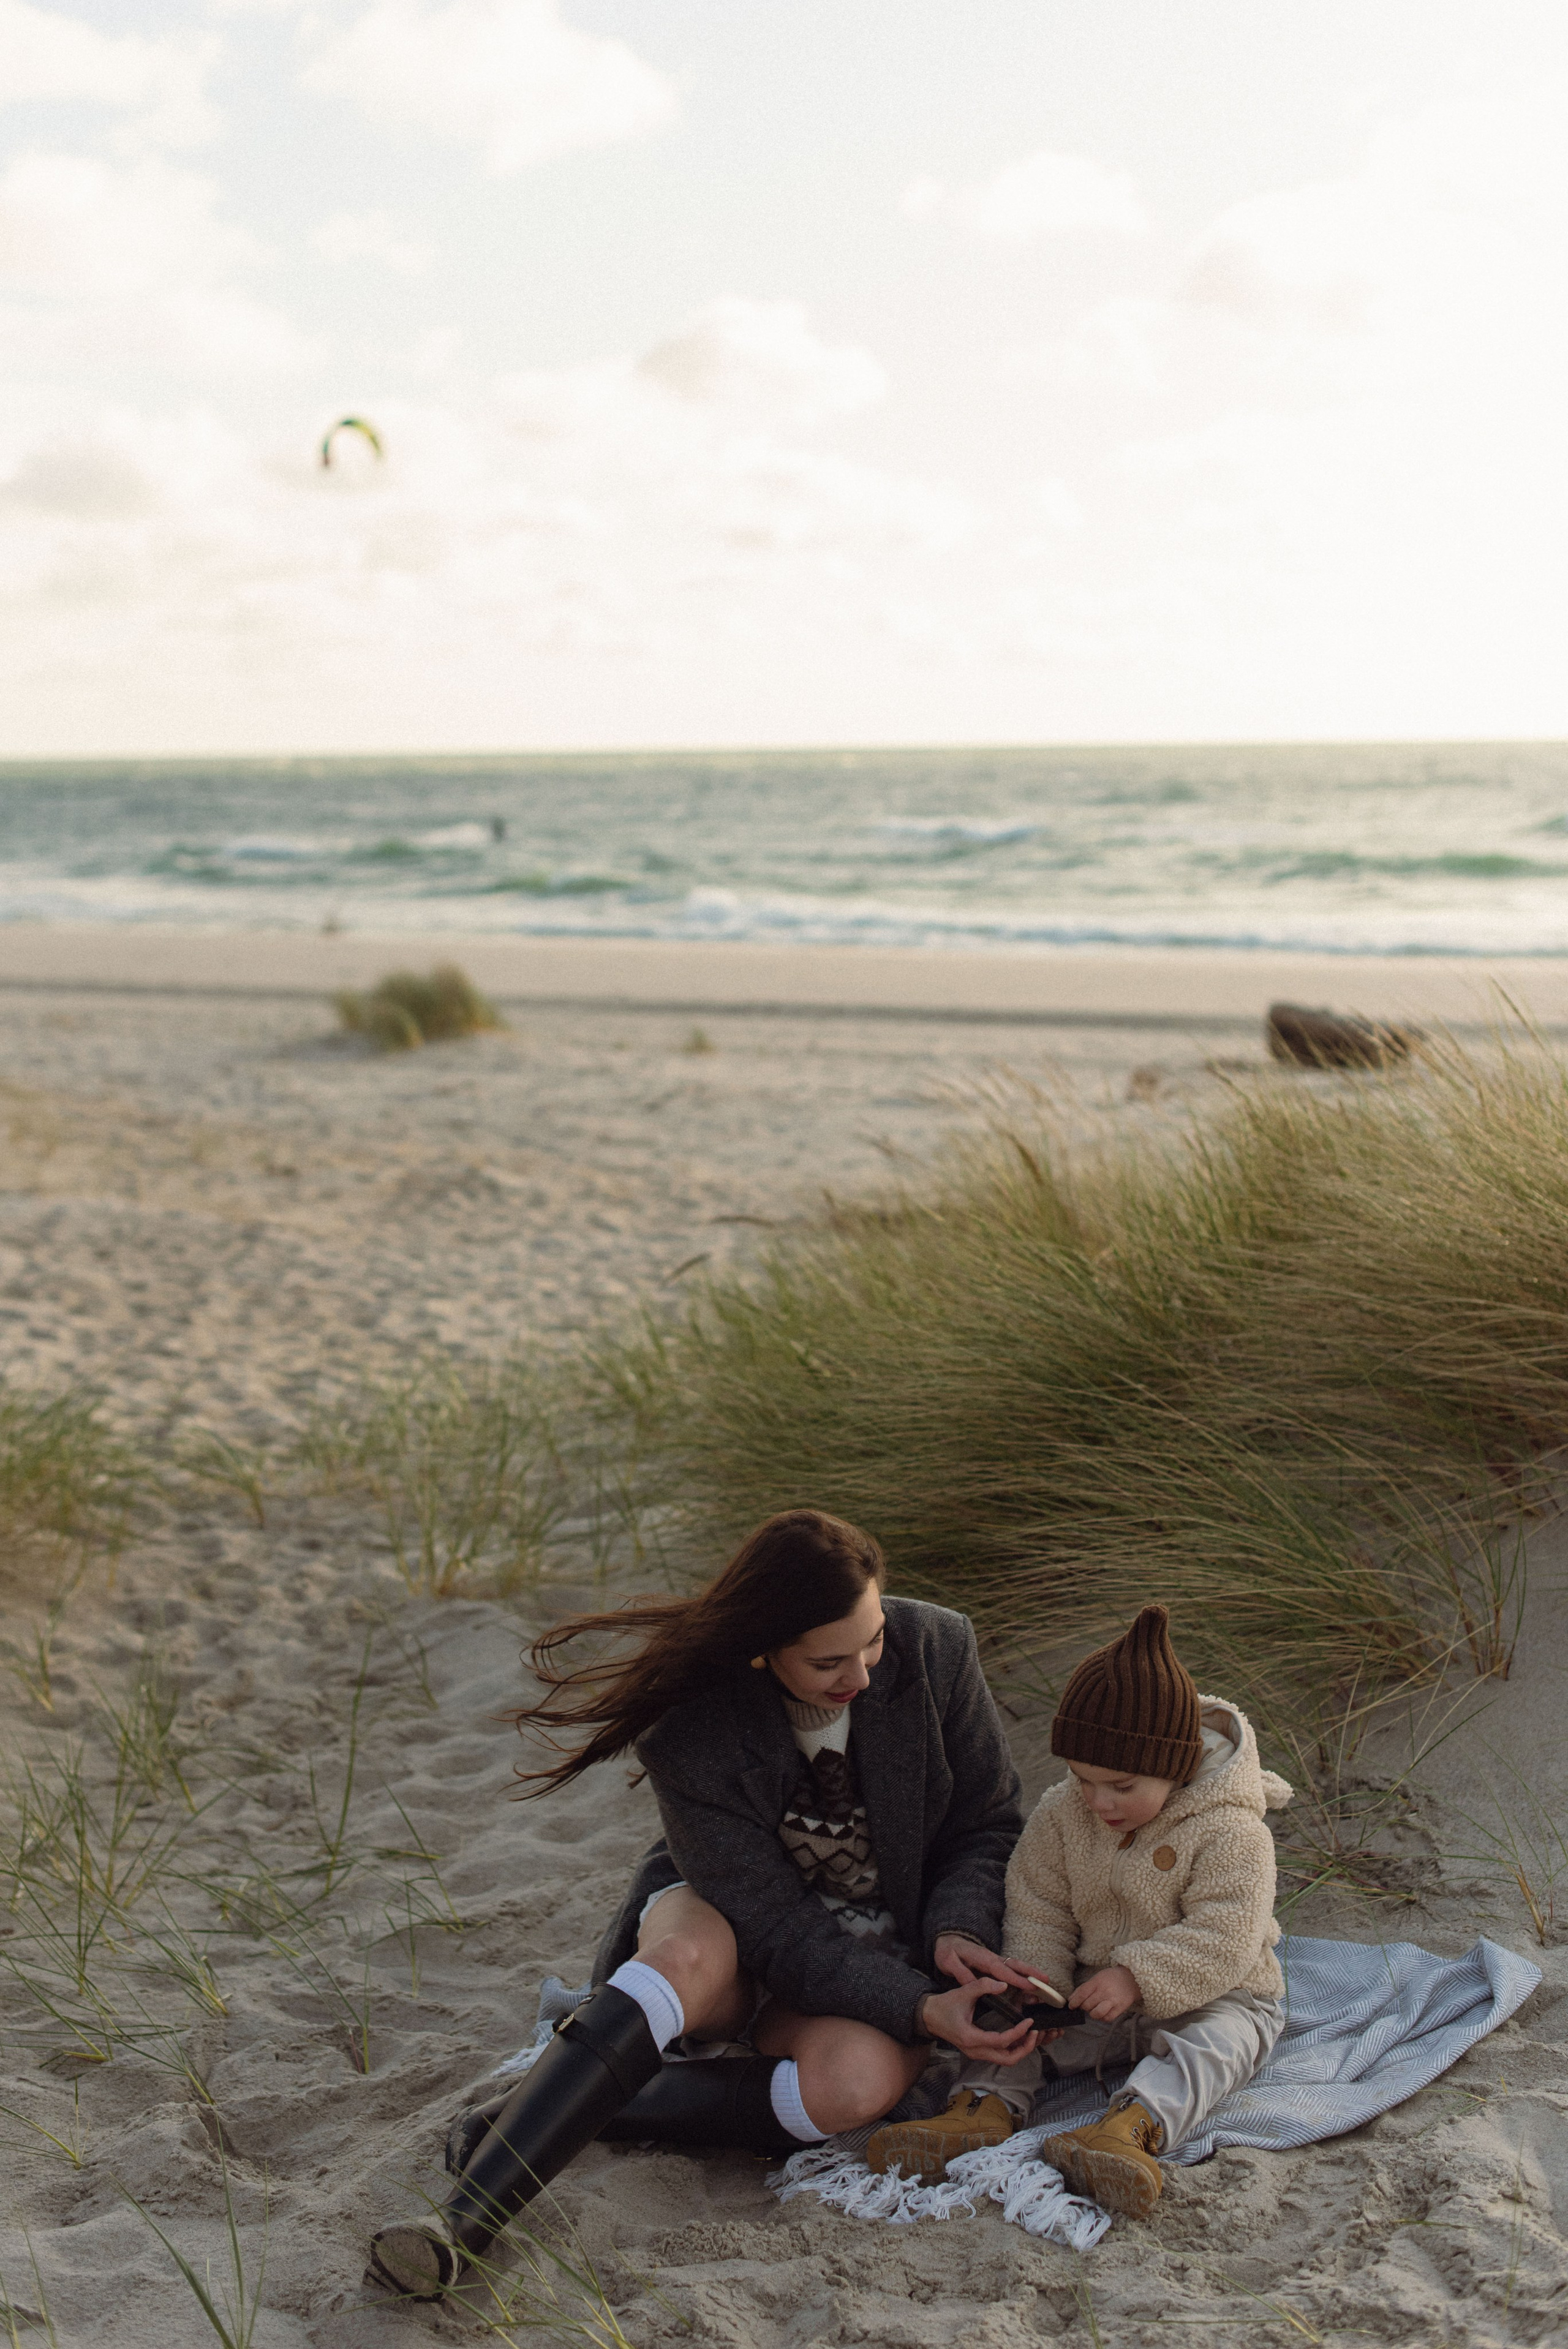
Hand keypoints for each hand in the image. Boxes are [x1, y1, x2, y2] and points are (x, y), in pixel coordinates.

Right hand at [917, 1975, 1038, 2064]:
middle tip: (1035, 2033)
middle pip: (1007, 2060)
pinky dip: (1012, 2048)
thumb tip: (1003, 1985)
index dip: (1018, 2033)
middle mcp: (975, 2051)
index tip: (1029, 2021)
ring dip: (1020, 2050)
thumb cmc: (945, 2005)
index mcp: (971, 2038)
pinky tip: (1019, 2036)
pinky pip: (999, 2055)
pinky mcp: (978, 2051)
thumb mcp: (963, 1992)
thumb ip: (983, 1986)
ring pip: (1005, 2060)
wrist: (930, 2017)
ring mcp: (977, 2053)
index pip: (1001, 2042)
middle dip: (1025, 2048)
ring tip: (1031, 2034)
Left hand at [932, 1933, 1045, 1996]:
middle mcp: (992, 1958)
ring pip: (1016, 1967)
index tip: (1030, 1986)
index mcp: (983, 1959)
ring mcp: (995, 1961)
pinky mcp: (995, 1965)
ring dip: (1031, 1974)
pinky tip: (1031, 1986)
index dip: (1016, 1978)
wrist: (948, 1941)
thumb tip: (974, 1985)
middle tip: (1047, 1981)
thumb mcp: (948, 1962)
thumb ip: (960, 1972)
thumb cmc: (948, 1952)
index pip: (1002, 1970)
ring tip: (1046, 1985)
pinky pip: (1011, 1970)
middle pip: (1015, 1965)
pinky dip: (1023, 1976)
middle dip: (1032, 1973)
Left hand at [1073, 1965, 1141, 2022]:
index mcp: (1097, 1982)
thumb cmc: (1111, 1978)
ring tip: (1094, 2009)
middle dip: (1083, 2007)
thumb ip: (1084, 1988)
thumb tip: (1071, 2000)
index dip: (1074, 2002)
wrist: (1131, 1979)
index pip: (1082, 1994)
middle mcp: (1105, 1991)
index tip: (1071, 2006)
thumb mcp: (1097, 1977)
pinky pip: (1107, 2018)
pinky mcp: (1120, 2009)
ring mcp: (1113, 2001)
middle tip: (1086, 2005)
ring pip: (1096, 2013)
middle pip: (1087, 2005)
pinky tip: (1102, 2013)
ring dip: (1092, 2013)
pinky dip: (1102, 2018)